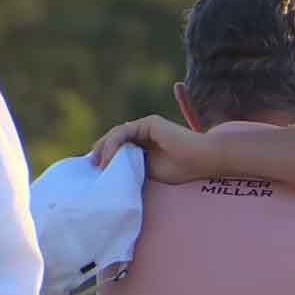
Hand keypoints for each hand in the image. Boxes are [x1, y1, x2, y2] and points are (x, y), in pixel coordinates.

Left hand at [90, 114, 216, 184]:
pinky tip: (108, 158)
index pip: (120, 148)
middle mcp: (145, 132)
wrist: (203, 159)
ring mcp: (147, 125)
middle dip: (100, 152)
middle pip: (115, 139)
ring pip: (117, 135)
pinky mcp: (149, 123)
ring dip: (104, 150)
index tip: (95, 172)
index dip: (106, 157)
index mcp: (146, 144)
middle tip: (91, 168)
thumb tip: (110, 171)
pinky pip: (124, 132)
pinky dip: (113, 145)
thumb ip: (132, 166)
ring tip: (98, 165)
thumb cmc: (183, 168)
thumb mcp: (150, 170)